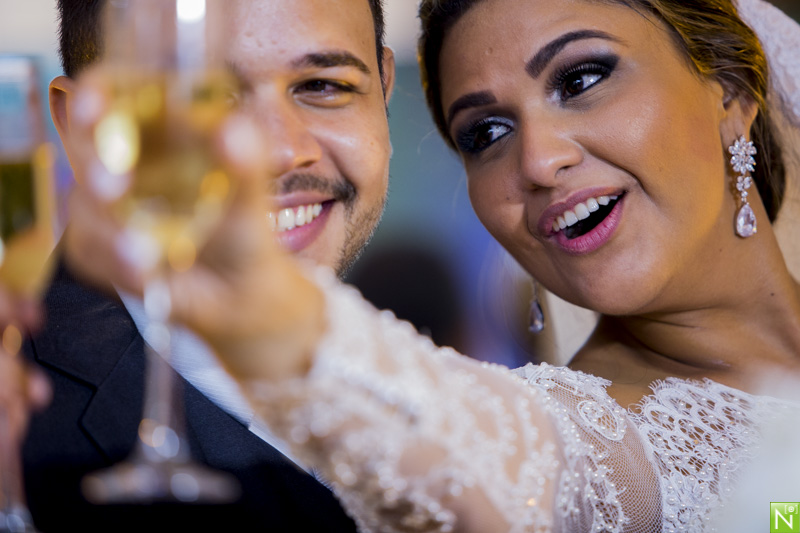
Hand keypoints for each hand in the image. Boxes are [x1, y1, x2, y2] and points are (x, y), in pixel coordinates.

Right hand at [63, 69, 324, 382]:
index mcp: (159, 129)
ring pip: (82, 202)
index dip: (96, 93)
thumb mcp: (249, 194)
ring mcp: (106, 203)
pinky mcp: (98, 245)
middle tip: (113, 189)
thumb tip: (233, 129)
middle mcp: (125, 159)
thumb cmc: (243, 229)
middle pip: (83, 142)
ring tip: (146, 257)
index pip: (112, 91)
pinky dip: (115, 263)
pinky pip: (87, 249)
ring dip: (108, 230)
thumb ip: (245, 162)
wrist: (239, 291)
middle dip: (92, 163)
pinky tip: (149, 274)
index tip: (91, 107)